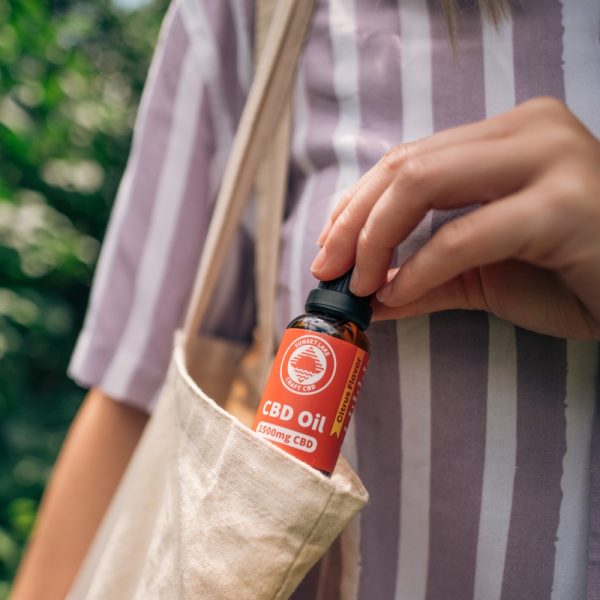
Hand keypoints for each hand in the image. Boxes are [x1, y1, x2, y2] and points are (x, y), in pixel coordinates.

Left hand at [310, 97, 599, 338]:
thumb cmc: (575, 277)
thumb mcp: (486, 275)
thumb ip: (427, 277)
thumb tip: (369, 294)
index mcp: (507, 137)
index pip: (408, 159)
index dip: (357, 204)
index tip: (328, 247)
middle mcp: (527, 131)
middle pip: (405, 165)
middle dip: (353, 221)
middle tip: (327, 267)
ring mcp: (549, 158)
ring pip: (423, 183)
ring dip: (375, 238)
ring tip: (357, 283)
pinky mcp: (562, 203)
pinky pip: (464, 235)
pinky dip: (420, 268)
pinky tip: (397, 294)